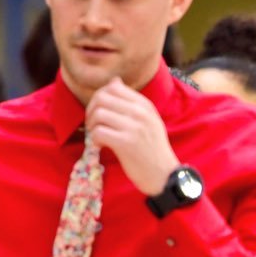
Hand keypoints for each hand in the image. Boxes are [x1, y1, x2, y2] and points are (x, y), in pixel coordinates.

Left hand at [85, 78, 178, 194]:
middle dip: (91, 110)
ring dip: (92, 125)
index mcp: (144, 105)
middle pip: (102, 98)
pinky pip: (99, 132)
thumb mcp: (148, 120)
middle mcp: (140, 112)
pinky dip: (95, 139)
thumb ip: (131, 102)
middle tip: (93, 124)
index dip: (100, 98)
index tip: (99, 112)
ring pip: (99, 114)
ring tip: (97, 136)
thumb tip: (114, 81)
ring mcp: (133, 127)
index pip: (114, 87)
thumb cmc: (153, 149)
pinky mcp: (125, 143)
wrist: (164, 175)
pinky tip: (100, 146)